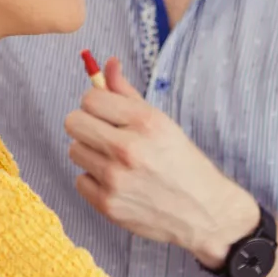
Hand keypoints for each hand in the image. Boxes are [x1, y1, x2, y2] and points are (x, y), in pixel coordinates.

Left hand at [64, 58, 259, 267]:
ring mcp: (116, 179)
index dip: (96, 104)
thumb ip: (128, 93)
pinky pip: (80, 180)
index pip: (90, 98)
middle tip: (105, 135)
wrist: (204, 212)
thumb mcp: (162, 122)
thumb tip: (107, 64)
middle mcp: (129, 149)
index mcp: (145, 122)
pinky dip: (94, 181)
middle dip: (86, 125)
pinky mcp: (109, 205)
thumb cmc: (183, 163)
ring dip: (91, 153)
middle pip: (73, 122)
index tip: (106, 113)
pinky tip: (116, 182)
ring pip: (74, 151)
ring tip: (115, 161)